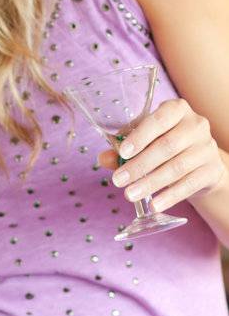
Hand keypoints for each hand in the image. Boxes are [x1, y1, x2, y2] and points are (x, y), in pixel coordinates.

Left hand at [100, 97, 227, 212]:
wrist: (200, 163)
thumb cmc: (166, 145)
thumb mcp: (145, 142)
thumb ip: (124, 149)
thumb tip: (103, 158)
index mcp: (177, 110)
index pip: (160, 118)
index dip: (141, 135)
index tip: (123, 152)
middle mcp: (196, 125)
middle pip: (167, 146)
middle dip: (139, 165)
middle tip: (118, 181)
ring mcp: (207, 148)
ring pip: (177, 167)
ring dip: (151, 183)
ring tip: (130, 195)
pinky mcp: (212, 170)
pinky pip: (189, 184)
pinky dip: (170, 196)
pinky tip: (154, 205)